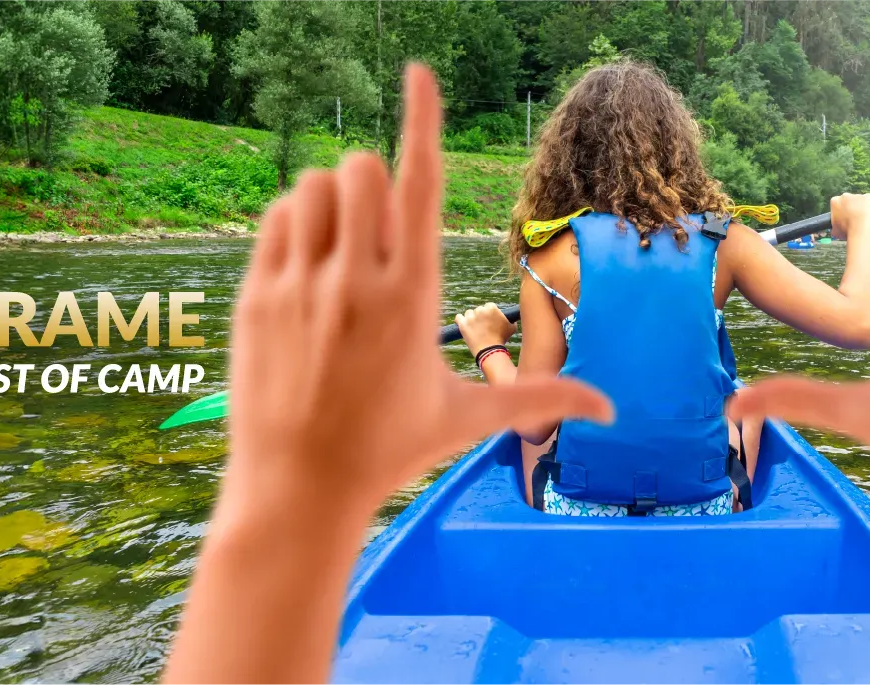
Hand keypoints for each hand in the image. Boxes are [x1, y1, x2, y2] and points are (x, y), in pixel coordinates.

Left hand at [222, 65, 610, 514]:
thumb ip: (540, 400)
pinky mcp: (257, 296)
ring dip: (336, 199)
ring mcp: (300, 285)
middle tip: (376, 236)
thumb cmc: (388, 453)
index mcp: (413, 297)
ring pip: (315, 184)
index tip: (418, 70)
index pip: (418, 183)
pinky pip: (277, 217)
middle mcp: (355, 281)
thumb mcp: (465, 421)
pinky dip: (297, 221)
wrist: (297, 490)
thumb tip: (612, 411)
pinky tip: (309, 266)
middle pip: (362, 167)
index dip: (422, 117)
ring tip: (343, 251)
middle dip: (376, 181)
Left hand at [454, 303, 517, 355]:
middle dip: (480, 316)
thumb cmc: (501, 340)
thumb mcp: (512, 328)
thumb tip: (512, 318)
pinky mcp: (463, 324)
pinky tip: (464, 325)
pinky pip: (458, 317)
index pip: (489, 306)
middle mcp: (480, 310)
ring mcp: (470, 317)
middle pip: (478, 309)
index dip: (489, 313)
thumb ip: (511, 320)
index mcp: (492, 308)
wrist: (490, 351)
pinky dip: (460, 320)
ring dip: (471, 318)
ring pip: (469, 313)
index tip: (490, 320)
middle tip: (483, 326)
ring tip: (475, 328)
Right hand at [829, 193, 869, 240]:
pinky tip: (869, 215)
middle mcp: (845, 196)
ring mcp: (858, 195)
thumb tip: (836, 229)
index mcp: (835, 201)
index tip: (845, 218)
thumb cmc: (847, 231)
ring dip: (861, 207)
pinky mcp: (868, 197)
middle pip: (849, 200)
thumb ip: (835, 225)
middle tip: (855, 218)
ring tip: (863, 219)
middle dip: (851, 207)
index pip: (838, 204)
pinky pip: (869, 201)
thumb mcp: (835, 230)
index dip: (842, 211)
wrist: (860, 230)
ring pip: (860, 201)